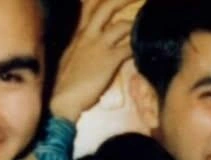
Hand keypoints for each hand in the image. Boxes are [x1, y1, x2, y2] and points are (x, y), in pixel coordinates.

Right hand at [49, 0, 136, 122]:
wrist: (62, 100)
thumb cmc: (65, 84)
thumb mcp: (71, 58)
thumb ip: (82, 47)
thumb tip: (90, 46)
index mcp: (79, 34)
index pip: (90, 7)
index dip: (103, 0)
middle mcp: (88, 34)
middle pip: (106, 7)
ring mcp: (98, 46)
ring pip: (121, 25)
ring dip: (135, 25)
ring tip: (148, 25)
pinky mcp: (108, 60)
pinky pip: (128, 47)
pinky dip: (138, 46)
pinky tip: (145, 49)